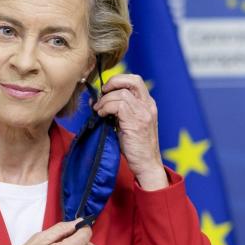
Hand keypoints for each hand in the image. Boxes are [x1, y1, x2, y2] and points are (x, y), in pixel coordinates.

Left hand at [93, 73, 168, 190]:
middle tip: (102, 94)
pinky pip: (118, 105)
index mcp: (147, 104)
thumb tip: (96, 100)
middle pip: (132, 79)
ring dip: (105, 100)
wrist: (146, 164)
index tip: (105, 91)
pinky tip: (102, 116)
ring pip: (121, 93)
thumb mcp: (126, 123)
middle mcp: (148, 105)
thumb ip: (117, 110)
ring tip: (99, 111)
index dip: (117, 81)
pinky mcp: (136, 122)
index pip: (134, 80)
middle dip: (113, 82)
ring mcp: (144, 113)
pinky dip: (106, 107)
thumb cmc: (133, 146)